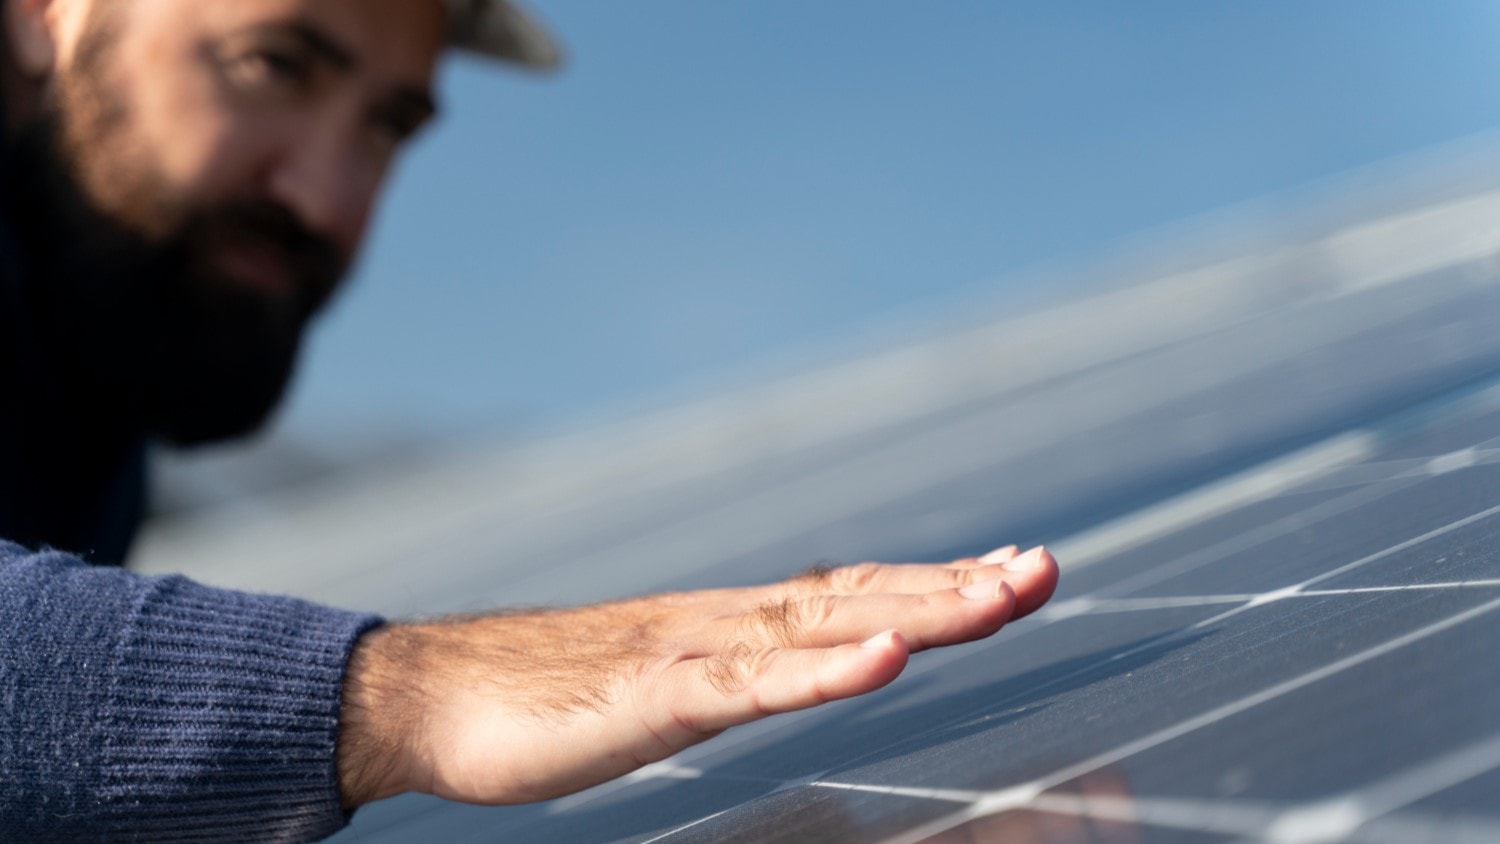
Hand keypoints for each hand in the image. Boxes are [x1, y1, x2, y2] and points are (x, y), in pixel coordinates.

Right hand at [336, 545, 1058, 807]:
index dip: (936, 582)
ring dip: (919, 611)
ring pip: (824, 627)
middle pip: (861, 596)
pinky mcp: (653, 693)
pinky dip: (822, 669)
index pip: (854, 593)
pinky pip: (749, 682)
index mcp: (731, 625)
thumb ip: (727, 672)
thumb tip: (792, 667)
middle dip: (959, 586)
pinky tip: (880, 660)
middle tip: (1045, 569)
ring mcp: (692, 653)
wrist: (430, 696)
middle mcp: (725, 623)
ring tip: (1002, 596)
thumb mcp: (661, 682)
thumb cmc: (541, 697)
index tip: (1012, 572)